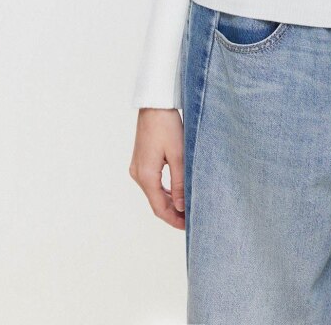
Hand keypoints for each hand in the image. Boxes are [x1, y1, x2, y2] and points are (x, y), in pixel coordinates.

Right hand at [129, 108, 185, 228]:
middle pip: (156, 202)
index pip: (160, 208)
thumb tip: (182, 207)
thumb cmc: (167, 125)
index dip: (174, 220)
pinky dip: (164, 190)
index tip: (189, 226)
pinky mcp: (141, 160)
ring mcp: (138, 167)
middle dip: (173, 212)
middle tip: (192, 218)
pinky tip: (177, 192)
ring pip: (154, 193)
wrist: (154, 104)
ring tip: (187, 207)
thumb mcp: (178, 155)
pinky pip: (153, 182)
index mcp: (146, 176)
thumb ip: (180, 183)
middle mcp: (138, 174)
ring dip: (169, 201)